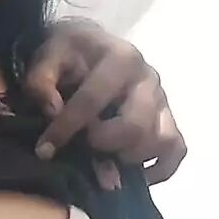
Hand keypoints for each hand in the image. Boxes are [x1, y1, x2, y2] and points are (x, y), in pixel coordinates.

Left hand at [24, 19, 187, 182]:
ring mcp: (163, 101)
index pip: (93, 99)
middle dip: (104, 143)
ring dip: (130, 157)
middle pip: (136, 125)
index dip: (66, 128)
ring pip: (161, 141)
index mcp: (120, 58)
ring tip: (105, 156)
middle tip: (83, 144)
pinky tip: (128, 172)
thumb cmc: (69, 53)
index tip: (44, 150)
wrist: (91, 46)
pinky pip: (176, 150)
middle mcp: (148, 79)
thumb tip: (54, 112)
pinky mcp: (169, 119)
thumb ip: (42, 81)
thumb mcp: (47, 56)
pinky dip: (158, 168)